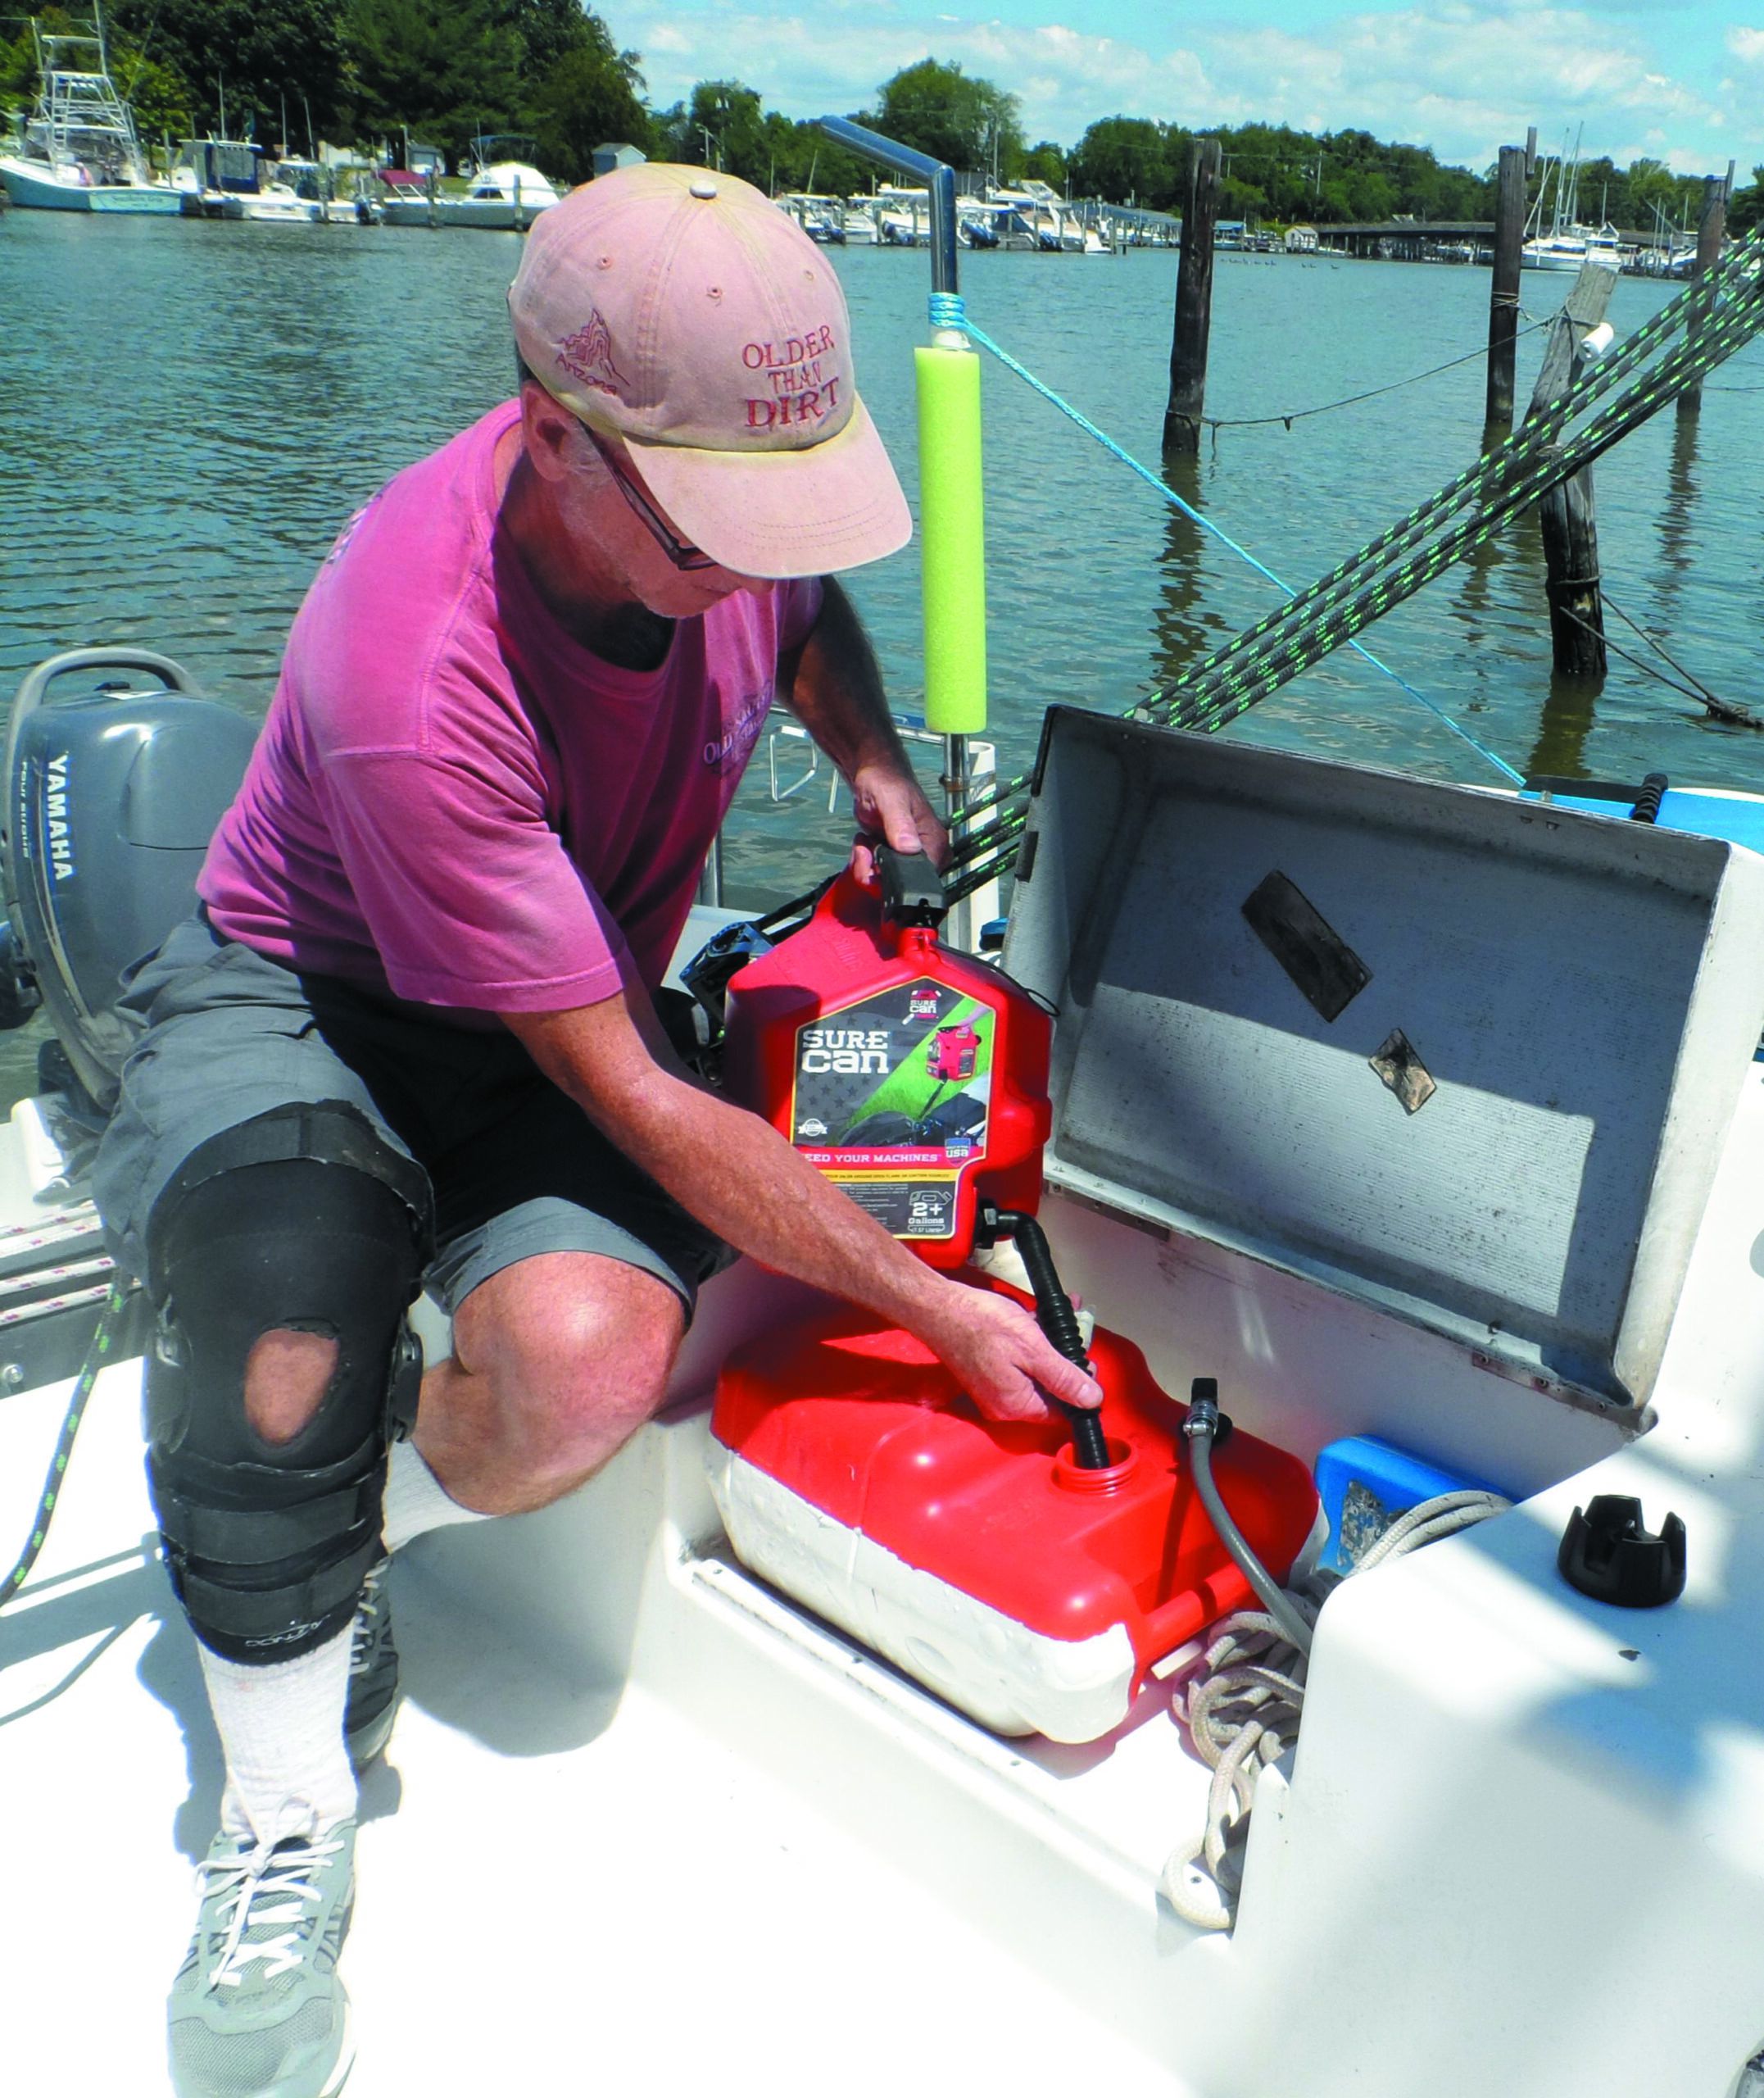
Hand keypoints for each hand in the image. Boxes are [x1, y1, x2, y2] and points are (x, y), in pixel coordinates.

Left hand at [849, 759, 949, 881]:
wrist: (872, 777)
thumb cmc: (886, 782)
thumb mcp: (891, 801)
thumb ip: (900, 825)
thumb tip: (910, 848)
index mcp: (935, 844)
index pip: (917, 880)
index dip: (891, 877)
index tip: (874, 857)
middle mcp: (927, 856)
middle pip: (898, 886)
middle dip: (874, 871)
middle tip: (865, 847)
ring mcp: (909, 859)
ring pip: (883, 884)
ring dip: (866, 865)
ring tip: (865, 840)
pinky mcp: (894, 859)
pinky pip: (876, 875)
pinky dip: (865, 862)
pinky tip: (866, 843)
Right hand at [917, 1281, 1102, 1425]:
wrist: (938, 1308)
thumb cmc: (983, 1325)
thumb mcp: (1032, 1349)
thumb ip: (1063, 1378)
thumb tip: (1093, 1401)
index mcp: (1017, 1405)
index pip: (1062, 1413)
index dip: (1080, 1392)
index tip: (1089, 1364)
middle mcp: (1003, 1405)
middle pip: (1048, 1394)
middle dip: (1066, 1366)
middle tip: (1076, 1337)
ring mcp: (992, 1390)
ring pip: (1034, 1377)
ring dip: (1050, 1352)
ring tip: (1061, 1322)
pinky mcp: (984, 1374)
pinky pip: (1017, 1367)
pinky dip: (1030, 1347)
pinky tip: (1037, 1322)